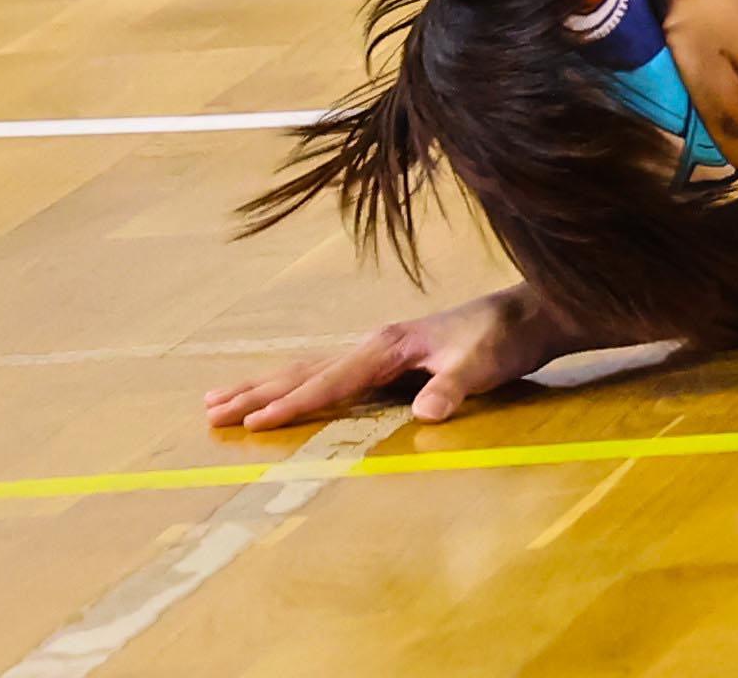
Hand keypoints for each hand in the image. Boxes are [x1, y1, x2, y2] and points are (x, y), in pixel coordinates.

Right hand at [202, 284, 566, 432]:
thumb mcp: (485, 364)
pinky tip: (280, 393)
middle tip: (207, 411)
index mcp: (387, 346)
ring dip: (264, 385)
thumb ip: (454, 387)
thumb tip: (426, 413)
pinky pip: (326, 373)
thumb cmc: (505, 340)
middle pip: (303, 371)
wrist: (529, 314)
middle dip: (255, 392)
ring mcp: (378, 349)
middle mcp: (374, 344)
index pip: (329, 380)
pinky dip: (294, 384)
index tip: (253, 424)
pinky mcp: (387, 358)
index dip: (292, 404)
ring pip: (308, 369)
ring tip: (217, 399)